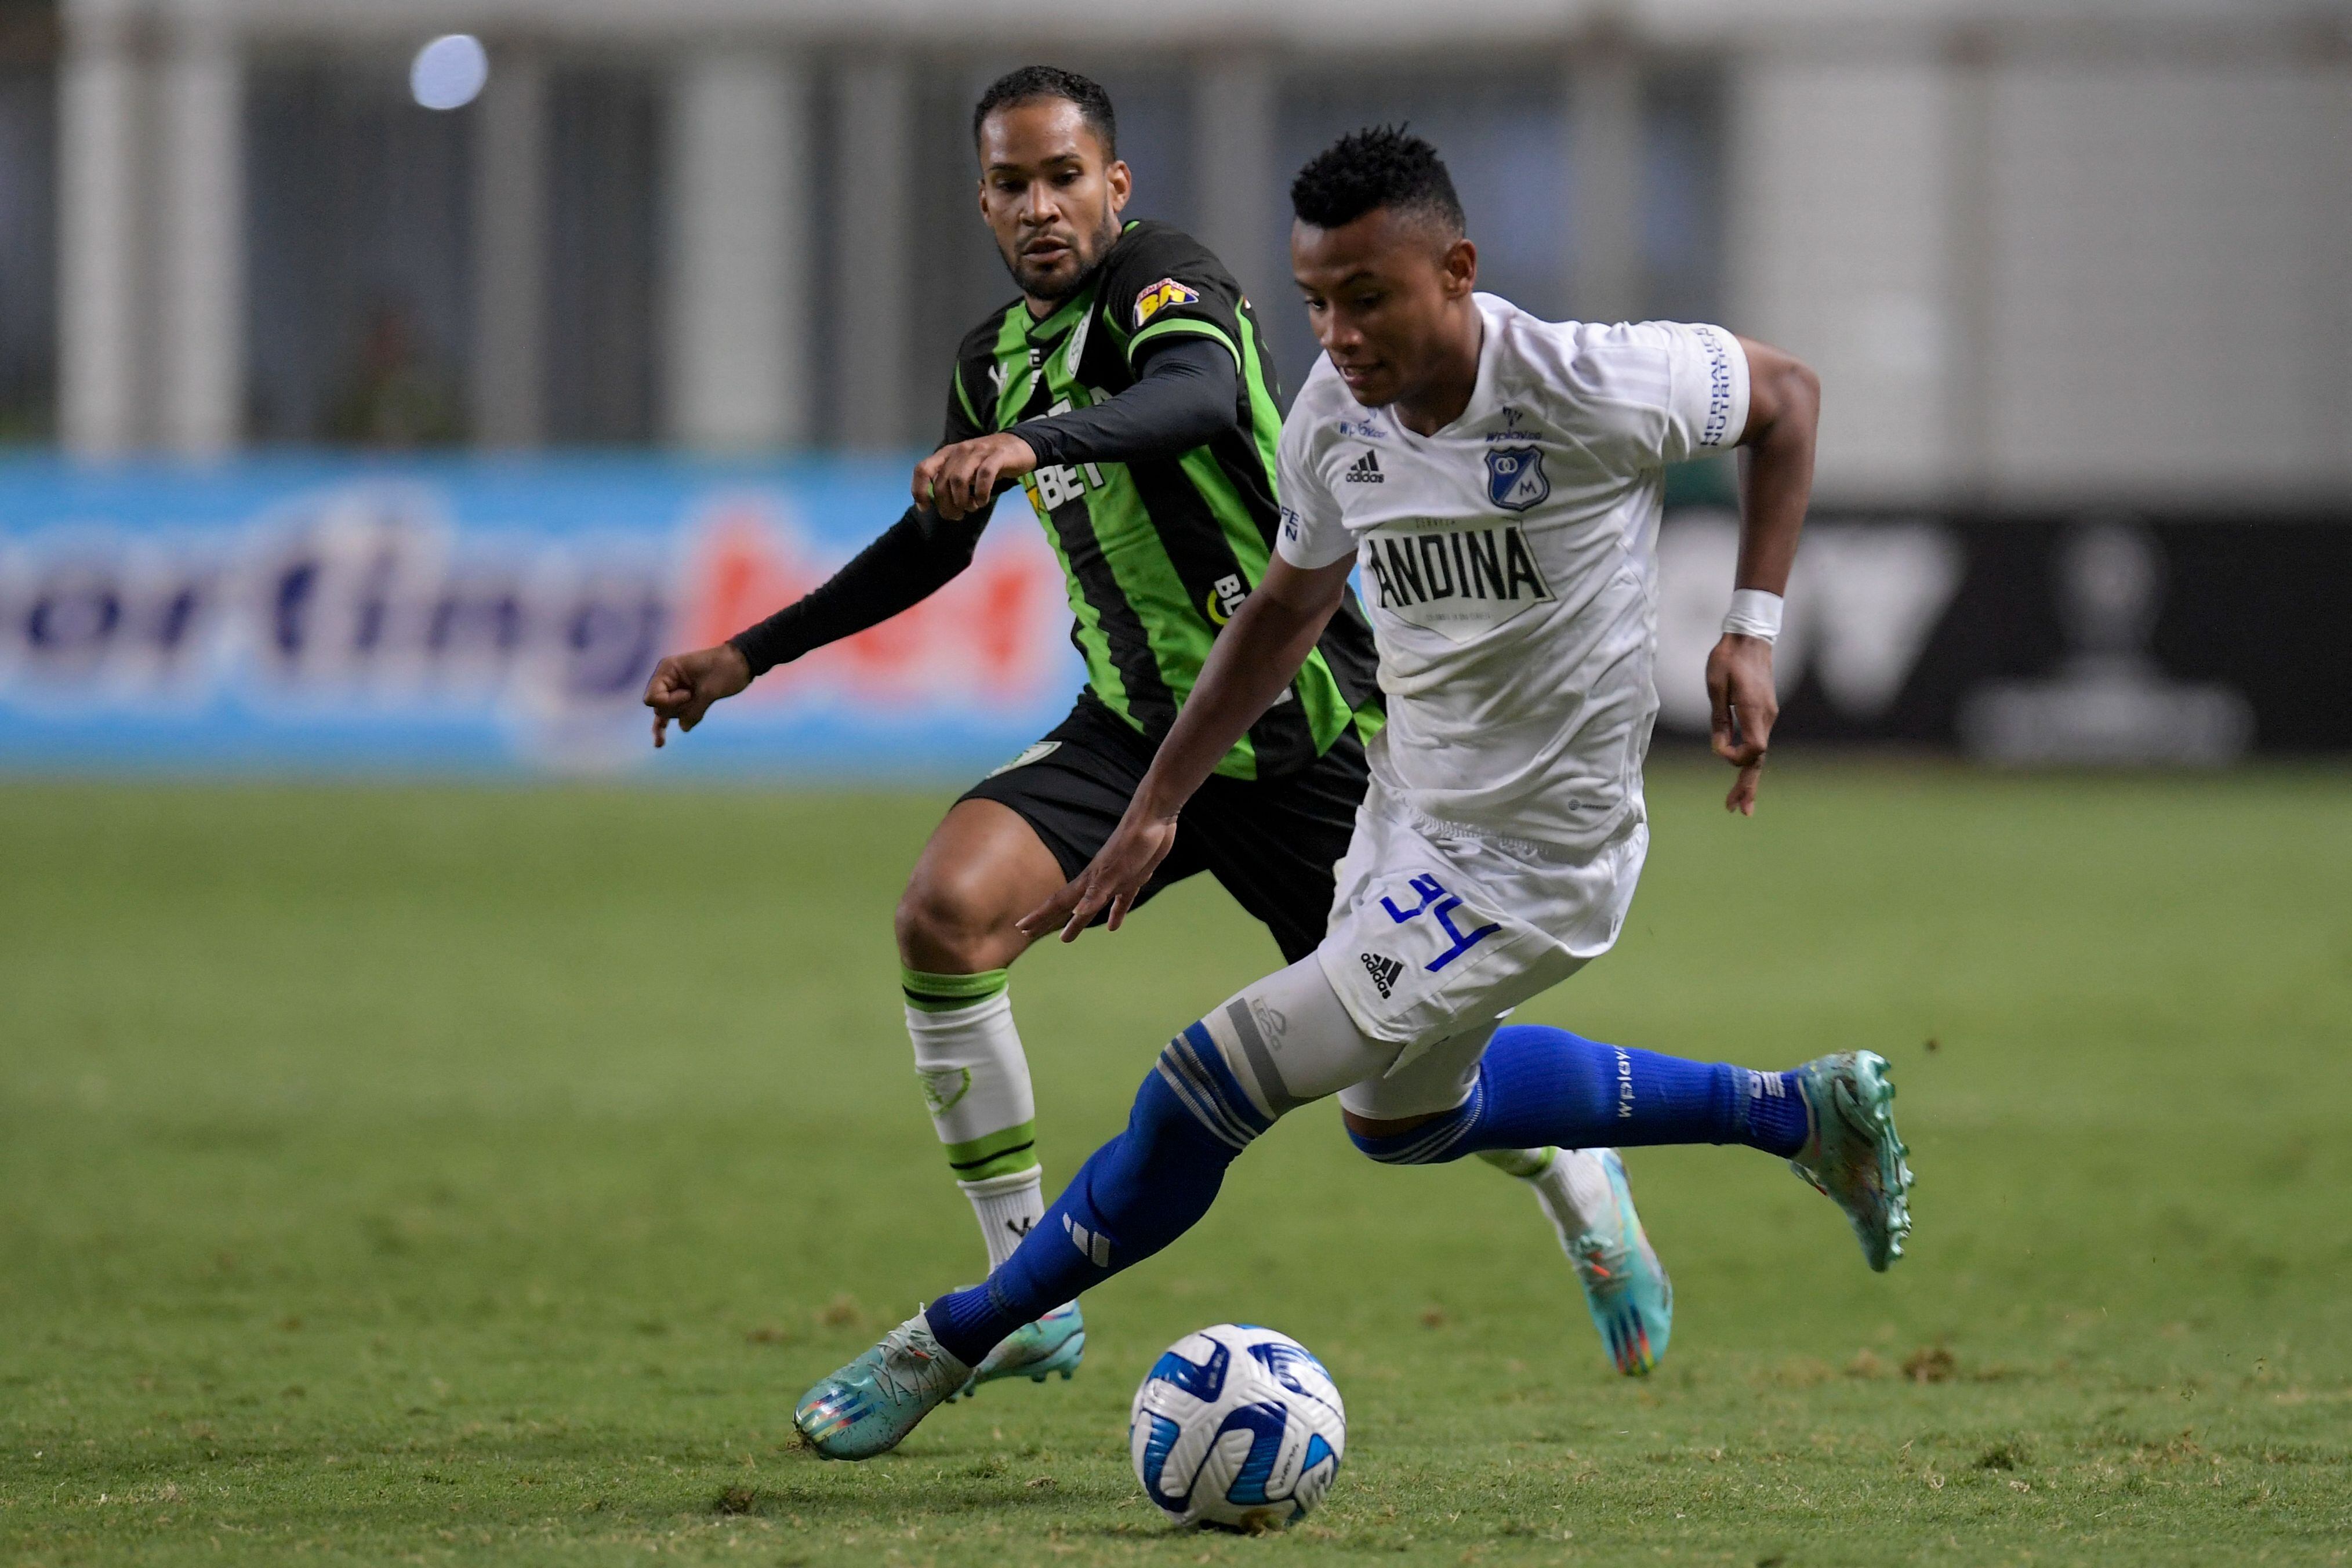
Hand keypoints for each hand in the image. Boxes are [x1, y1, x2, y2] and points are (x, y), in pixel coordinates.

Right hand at [643, 642, 751, 747]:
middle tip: (696, 696)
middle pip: (659, 707)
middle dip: (677, 709)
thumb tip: (683, 728)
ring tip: (700, 700)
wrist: (742, 663)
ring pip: (667, 713)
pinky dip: (664, 727)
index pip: (652, 697)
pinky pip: (670, 714)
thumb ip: (694, 710)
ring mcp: (674, 689)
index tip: (688, 694)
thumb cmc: (726, 669)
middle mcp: (667, 680)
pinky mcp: (683, 699)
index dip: (669, 702)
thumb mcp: (710, 690)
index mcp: (668, 670)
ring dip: (683, 714)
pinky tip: (660, 743)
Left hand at [913, 432, 1037, 520]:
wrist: (1019, 445)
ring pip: (959, 480)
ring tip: (972, 508)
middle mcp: (959, 450)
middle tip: (957, 515)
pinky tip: (983, 501)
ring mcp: (978, 451)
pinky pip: (984, 476)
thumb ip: (950, 481)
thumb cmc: (988, 462)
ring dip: (962, 501)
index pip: (923, 469)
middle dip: (947, 505)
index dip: (919, 490)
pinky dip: (981, 493)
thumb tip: (938, 504)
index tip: (925, 508)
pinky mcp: (997, 456)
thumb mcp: (965, 468)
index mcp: (947, 454)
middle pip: (942, 482)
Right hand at [1016, 802, 1180, 943]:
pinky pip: (1120, 900)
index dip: (1040, 916)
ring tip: (1068, 936)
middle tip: (1030, 935)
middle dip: (1050, 920)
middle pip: (1069, 906)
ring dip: (1079, 921)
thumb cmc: (1134, 843)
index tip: (1021, 928)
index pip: (1059, 903)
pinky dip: (1116, 913)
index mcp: (1090, 880)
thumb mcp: (1116, 872)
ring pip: (1092, 906)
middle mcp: (1097, 881)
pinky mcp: (1133, 876)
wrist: (1154, 817)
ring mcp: (1115, 878)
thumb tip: (1076, 913)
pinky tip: (1113, 926)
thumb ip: (1097, 893)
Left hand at [1705, 632, 1777, 815]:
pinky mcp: (1763, 712)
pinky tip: (1742, 772)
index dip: (1735, 757)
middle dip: (1747, 787)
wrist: (1749, 637)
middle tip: (1739, 811)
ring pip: (1759, 754)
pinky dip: (1750, 760)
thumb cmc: (1728, 658)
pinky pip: (1758, 742)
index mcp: (1755, 711)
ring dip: (1748, 778)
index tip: (1719, 749)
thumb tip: (1719, 748)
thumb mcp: (1716, 687)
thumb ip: (1718, 719)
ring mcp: (1767, 715)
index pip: (1753, 749)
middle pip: (1758, 760)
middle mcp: (1766, 717)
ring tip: (1738, 803)